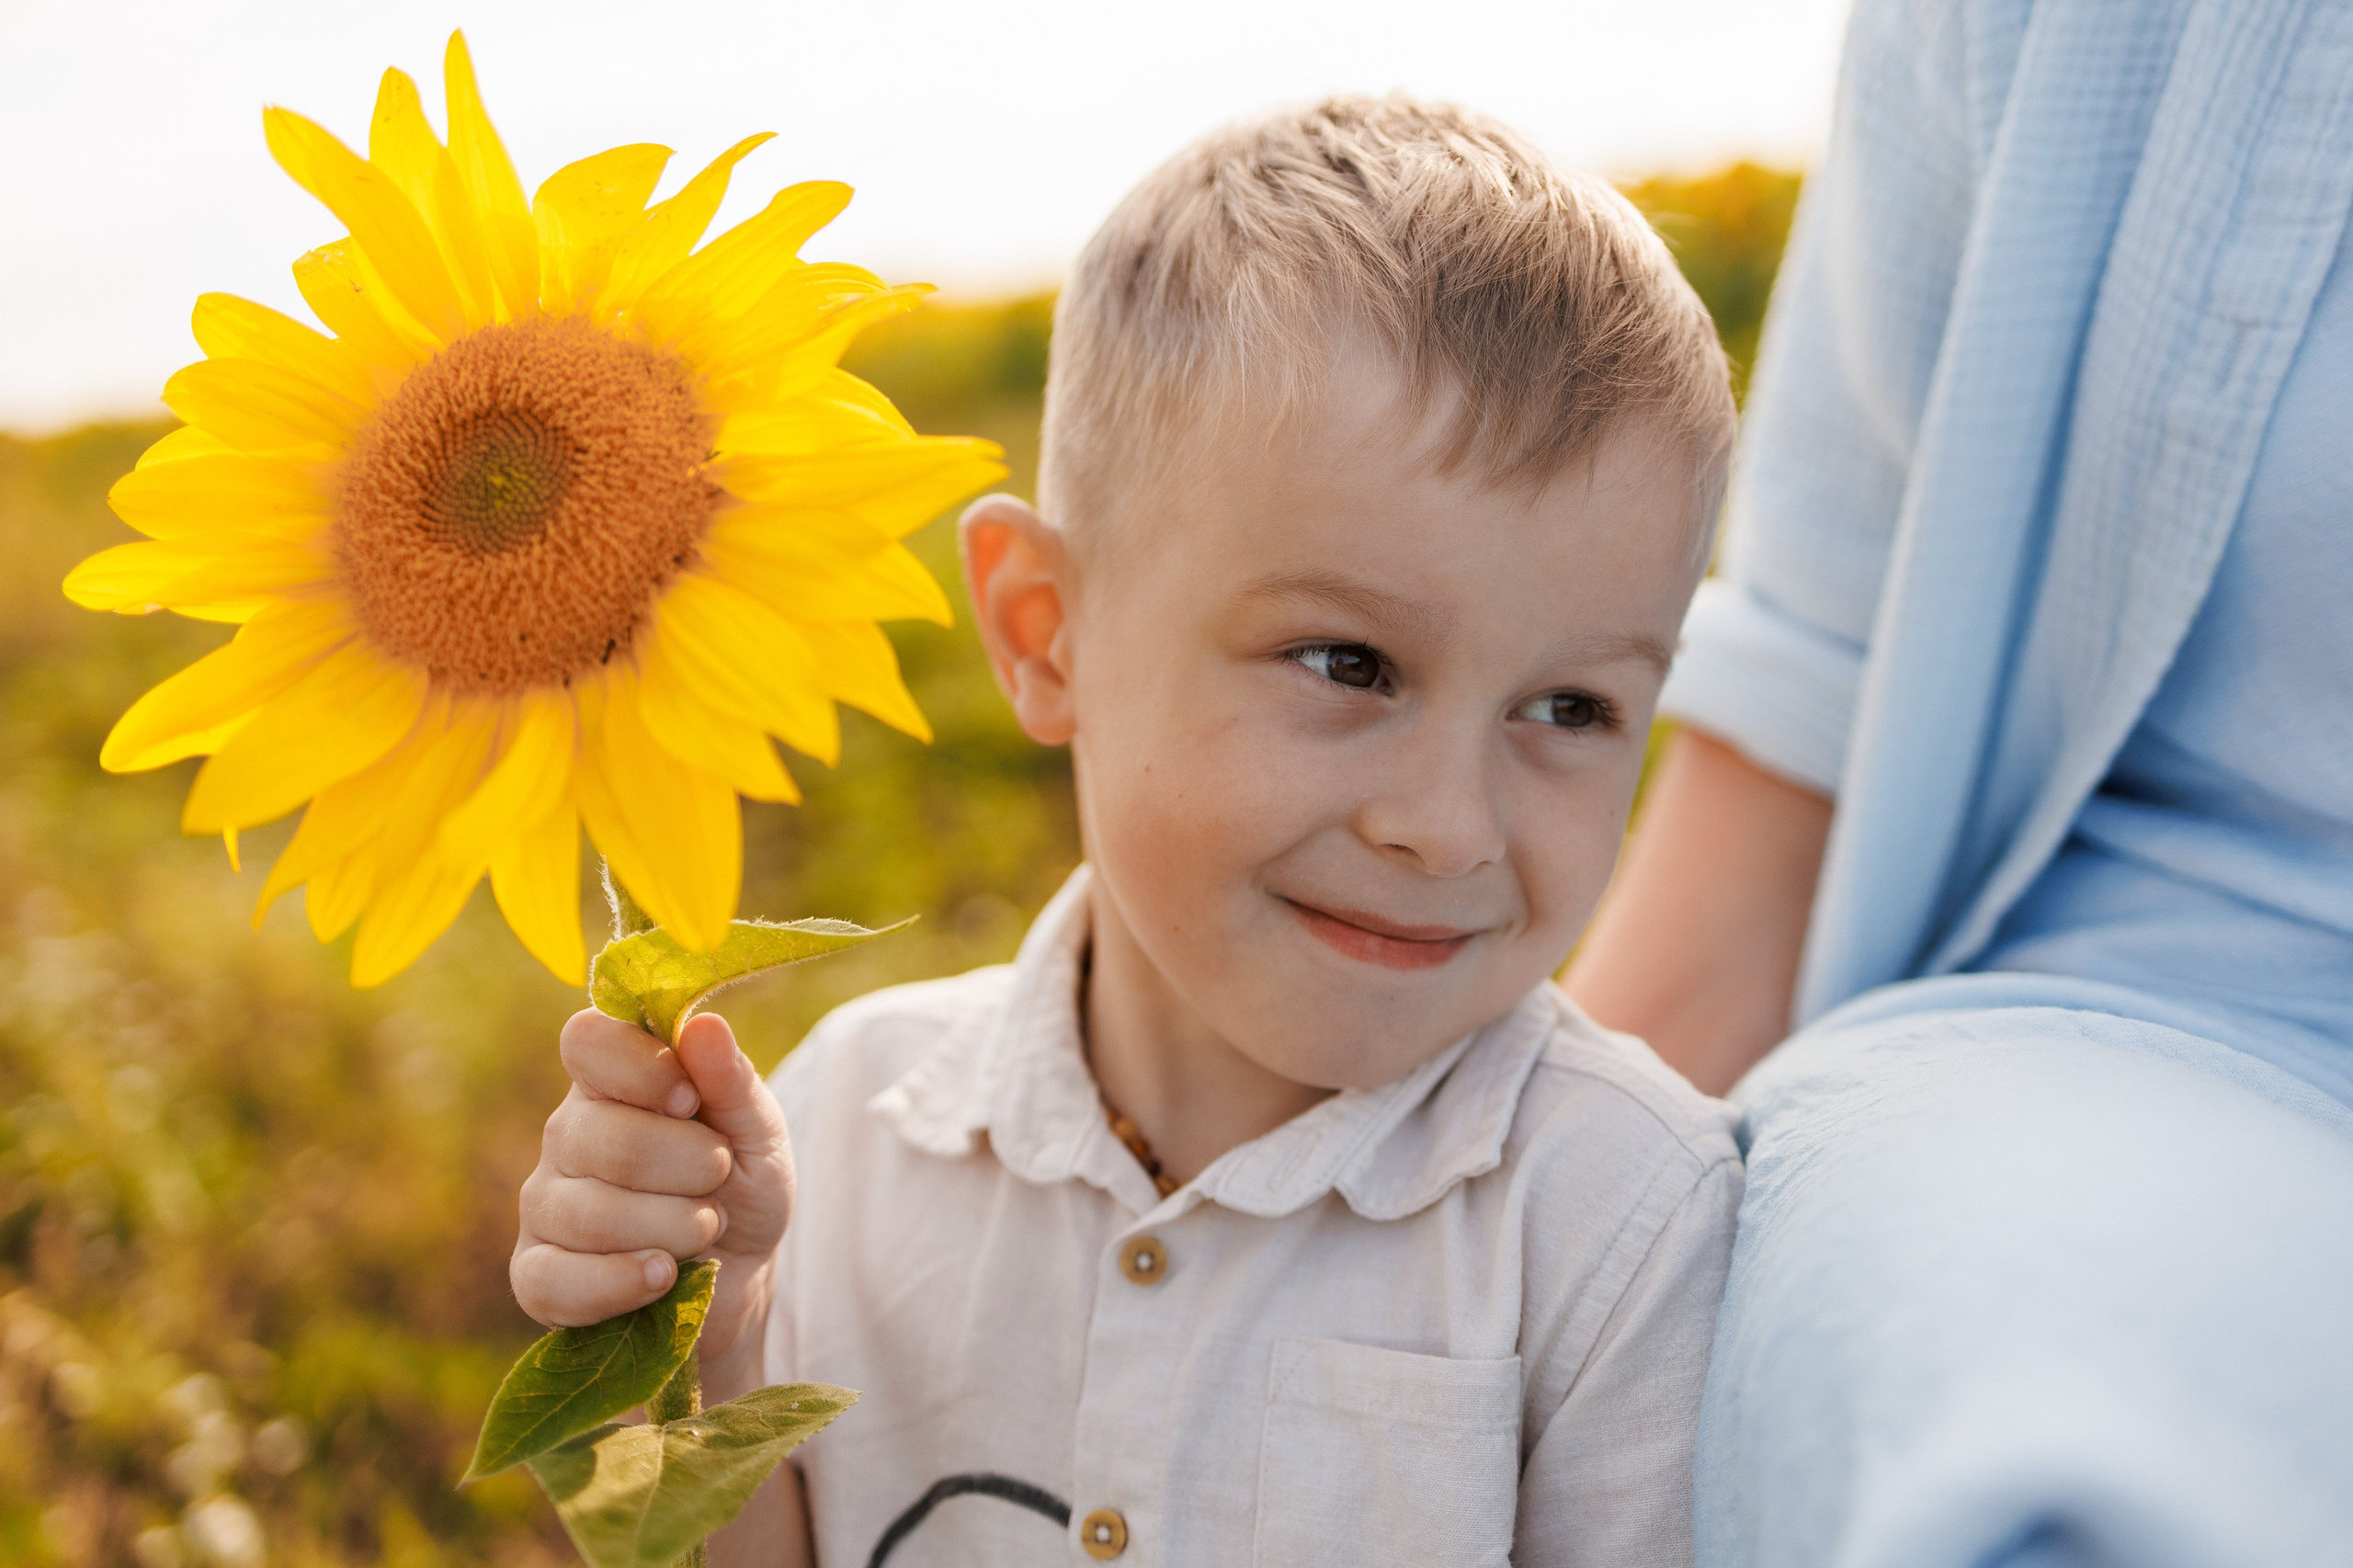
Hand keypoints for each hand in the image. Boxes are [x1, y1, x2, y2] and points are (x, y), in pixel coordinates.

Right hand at [510, 1009, 793, 1378]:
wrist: (740, 1274)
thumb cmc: (742, 1185)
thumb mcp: (759, 1131)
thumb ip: (733, 1081)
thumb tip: (705, 1026)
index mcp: (612, 1080)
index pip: (587, 1040)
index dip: (643, 1067)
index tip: (692, 1100)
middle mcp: (566, 1134)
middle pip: (605, 1138)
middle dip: (690, 1166)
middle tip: (720, 1175)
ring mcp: (545, 1205)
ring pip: (591, 1214)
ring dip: (675, 1227)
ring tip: (705, 1227)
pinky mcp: (535, 1275)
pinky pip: (554, 1280)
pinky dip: (620, 1283)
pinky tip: (662, 1275)